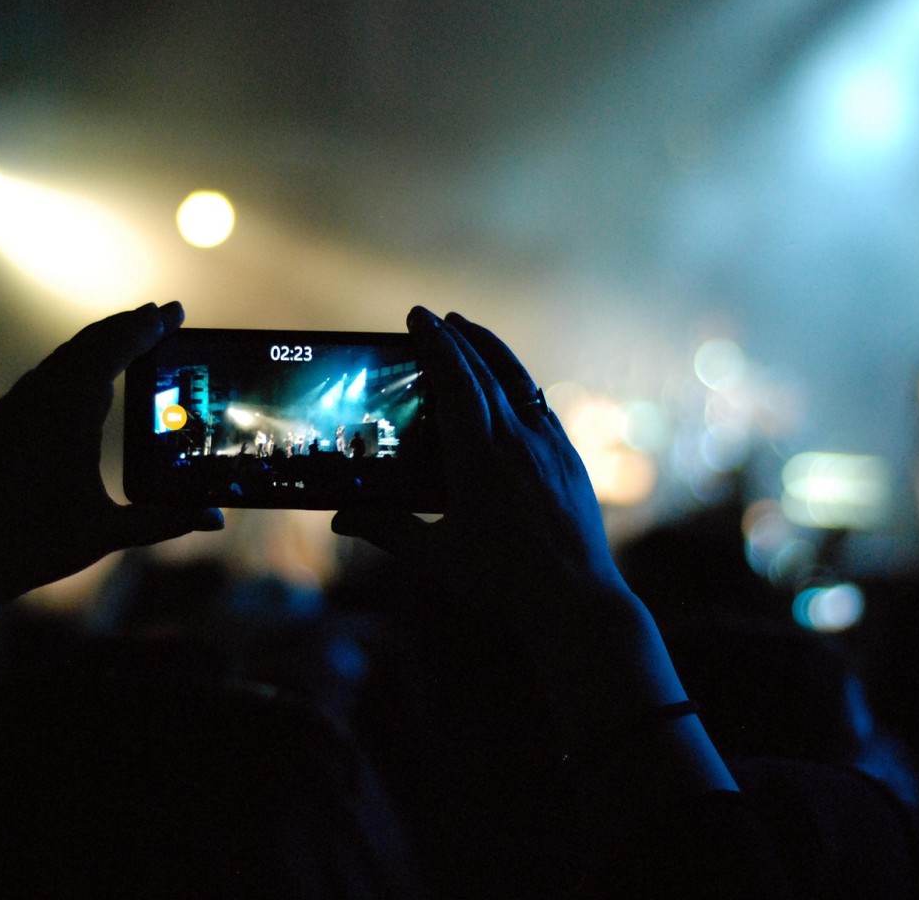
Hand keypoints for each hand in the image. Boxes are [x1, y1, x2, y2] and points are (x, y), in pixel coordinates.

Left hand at [0, 301, 222, 604]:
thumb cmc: (31, 547)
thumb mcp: (105, 535)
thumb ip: (163, 522)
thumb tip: (215, 519)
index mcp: (66, 415)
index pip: (113, 351)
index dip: (147, 329)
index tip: (175, 312)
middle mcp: (38, 399)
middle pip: (90, 343)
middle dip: (129, 326)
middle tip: (163, 314)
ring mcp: (15, 406)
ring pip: (64, 356)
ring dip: (100, 341)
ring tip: (131, 335)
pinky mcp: (1, 420)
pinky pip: (43, 375)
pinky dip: (74, 361)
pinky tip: (83, 375)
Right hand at [333, 308, 683, 730]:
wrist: (578, 602)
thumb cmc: (502, 583)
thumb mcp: (437, 557)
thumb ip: (387, 530)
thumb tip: (340, 518)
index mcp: (479, 456)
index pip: (455, 381)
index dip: (435, 343)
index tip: (418, 316)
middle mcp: (517, 440)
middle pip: (485, 371)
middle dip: (457, 338)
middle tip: (434, 318)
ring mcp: (549, 446)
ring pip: (519, 381)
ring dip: (491, 351)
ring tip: (470, 331)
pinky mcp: (569, 459)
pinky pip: (541, 406)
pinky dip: (518, 384)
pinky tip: (511, 385)